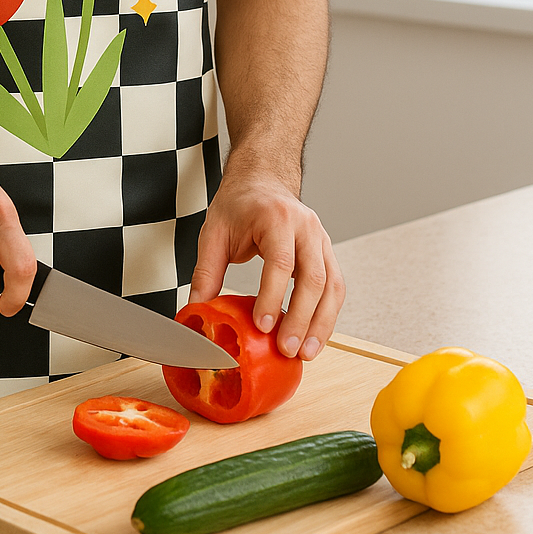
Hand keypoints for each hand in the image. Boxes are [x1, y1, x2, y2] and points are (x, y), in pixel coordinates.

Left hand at [188, 162, 344, 359]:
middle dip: (302, 318)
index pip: (281, 261)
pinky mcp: (327, 254)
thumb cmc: (240, 204)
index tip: (263, 326)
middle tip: (286, 349)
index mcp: (276, 218)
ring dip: (322, 324)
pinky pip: (335, 288)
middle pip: (314, 278)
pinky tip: (313, 338)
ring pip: (332, 287)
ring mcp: (321, 240)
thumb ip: (206, 272)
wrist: (263, 180)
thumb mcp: (214, 232)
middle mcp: (306, 227)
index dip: (273, 296)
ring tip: (305, 353)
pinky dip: (327, 316)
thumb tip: (197, 310)